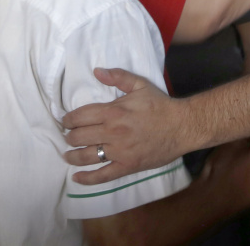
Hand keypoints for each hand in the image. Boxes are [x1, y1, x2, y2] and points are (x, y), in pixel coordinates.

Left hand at [63, 68, 190, 184]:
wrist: (183, 126)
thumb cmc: (161, 105)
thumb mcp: (140, 85)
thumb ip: (117, 77)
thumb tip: (97, 71)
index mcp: (113, 112)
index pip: (80, 117)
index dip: (68, 120)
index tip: (66, 121)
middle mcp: (112, 132)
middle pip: (78, 137)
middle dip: (69, 136)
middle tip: (69, 136)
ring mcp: (119, 152)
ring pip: (86, 156)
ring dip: (72, 156)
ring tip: (68, 154)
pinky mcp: (127, 167)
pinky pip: (102, 175)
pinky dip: (87, 178)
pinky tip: (76, 177)